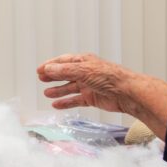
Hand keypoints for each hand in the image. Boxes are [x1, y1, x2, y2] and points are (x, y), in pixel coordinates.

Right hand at [37, 54, 166, 134]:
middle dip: (53, 77)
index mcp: (83, 62)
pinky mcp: (92, 98)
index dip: (50, 65)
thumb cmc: (108, 77)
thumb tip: (48, 69)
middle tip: (41, 79)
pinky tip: (57, 105)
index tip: (39, 70)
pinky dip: (66, 102)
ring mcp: (88, 86)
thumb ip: (64, 70)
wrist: (127, 92)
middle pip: (65, 74)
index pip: (63, 61)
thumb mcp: (83, 70)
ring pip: (69, 88)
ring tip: (47, 94)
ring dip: (58, 90)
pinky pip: (75, 100)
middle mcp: (85, 72)